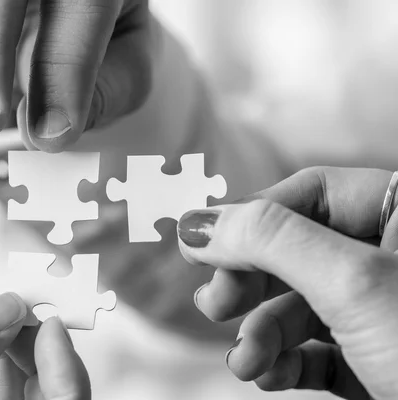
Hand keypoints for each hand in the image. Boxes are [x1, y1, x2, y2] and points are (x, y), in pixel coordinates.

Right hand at [178, 167, 397, 398]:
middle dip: (249, 285)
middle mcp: (389, 256)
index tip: (200, 248)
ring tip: (247, 362)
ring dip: (260, 335)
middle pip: (291, 251)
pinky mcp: (374, 358)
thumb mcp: (353, 282)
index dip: (249, 221)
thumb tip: (199, 222)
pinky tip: (269, 374)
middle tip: (215, 307)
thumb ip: (270, 240)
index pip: (306, 194)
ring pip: (297, 305)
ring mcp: (381, 310)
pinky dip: (284, 362)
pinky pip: (313, 348)